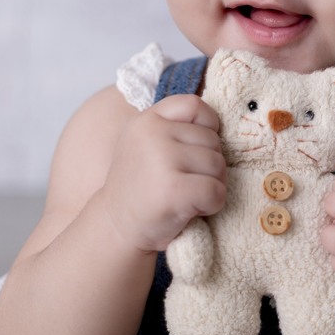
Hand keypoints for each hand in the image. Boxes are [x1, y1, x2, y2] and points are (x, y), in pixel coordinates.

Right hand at [99, 94, 226, 253]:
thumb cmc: (141, 186)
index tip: (196, 149)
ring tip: (188, 196)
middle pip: (213, 140)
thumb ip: (174, 128)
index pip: (195, 106)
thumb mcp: (145, 144)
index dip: (207, 126)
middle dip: (209, 165)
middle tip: (187, 182)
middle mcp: (153, 134)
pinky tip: (192, 210)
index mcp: (147, 120)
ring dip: (212, 185)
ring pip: (218, 165)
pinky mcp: (174, 190)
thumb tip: (219, 125)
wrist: (115, 228)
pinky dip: (212, 204)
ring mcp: (163, 160)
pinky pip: (216, 190)